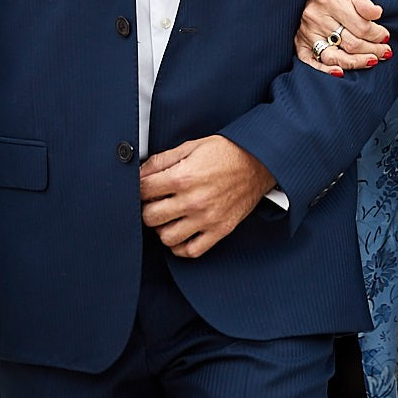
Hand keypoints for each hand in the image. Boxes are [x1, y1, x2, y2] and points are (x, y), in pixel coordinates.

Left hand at [138, 135, 275, 257]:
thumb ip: (162, 160)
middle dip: (146, 208)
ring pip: (166, 238)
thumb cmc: (226, 152)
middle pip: (150, 217)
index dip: (138, 188)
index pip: (143, 190)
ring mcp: (206, 219)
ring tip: (167, 218)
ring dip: (162, 229)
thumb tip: (140, 171)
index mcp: (182, 177)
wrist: (259, 162)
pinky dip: (180, 246)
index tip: (142, 187)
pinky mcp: (219, 230)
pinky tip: (180, 232)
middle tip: (153, 202)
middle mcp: (193, 201)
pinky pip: (191, 251)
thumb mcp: (190, 146)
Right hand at [293, 0, 390, 75]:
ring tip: (372, 61)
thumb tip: (377, 13)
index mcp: (329, 0)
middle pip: (350, 43)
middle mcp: (315, 17)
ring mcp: (306, 33)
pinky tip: (340, 73)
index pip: (361, 26)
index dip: (377, 35)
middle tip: (385, 52)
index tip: (385, 37)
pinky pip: (311, 62)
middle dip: (372, 50)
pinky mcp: (299, 44)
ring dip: (357, 62)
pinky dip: (325, 70)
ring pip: (334, 56)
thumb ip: (364, 3)